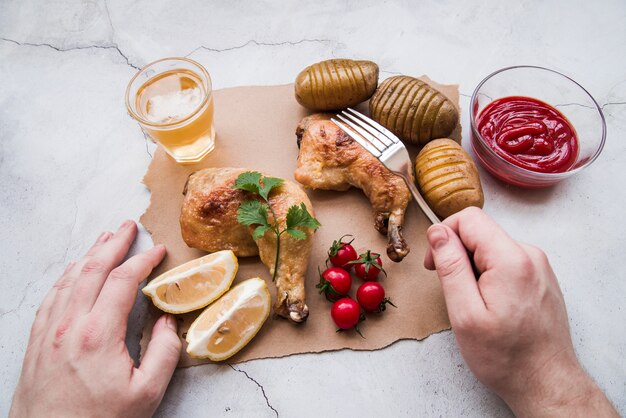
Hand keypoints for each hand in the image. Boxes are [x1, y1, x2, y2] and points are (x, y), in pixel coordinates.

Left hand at [10, 220, 181, 417]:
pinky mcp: (38, 342)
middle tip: (128, 226)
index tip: (157, 250)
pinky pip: (52, 296)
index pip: (122, 281)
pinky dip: (67, 276)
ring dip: (90, 254)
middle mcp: (70, 325)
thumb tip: (166, 321)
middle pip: (93, 269)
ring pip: (69, 278)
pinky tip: (74, 272)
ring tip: (104, 239)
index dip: (142, 260)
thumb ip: (164, 353)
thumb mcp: (146, 393)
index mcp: (99, 334)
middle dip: (114, 243)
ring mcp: (49, 331)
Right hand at [424, 207, 617, 416]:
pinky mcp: (539, 276)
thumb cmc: (505, 356)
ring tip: (471, 301)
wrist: (546, 382)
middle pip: (480, 231)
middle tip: (450, 288)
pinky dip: (488, 274)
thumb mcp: (465, 313)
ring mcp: (538, 265)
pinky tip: (488, 303)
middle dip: (456, 252)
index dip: (443, 236)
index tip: (436, 264)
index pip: (469, 218)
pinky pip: (505, 260)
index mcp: (511, 260)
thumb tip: (438, 232)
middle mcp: (530, 255)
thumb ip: (450, 267)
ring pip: (491, 246)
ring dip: (472, 266)